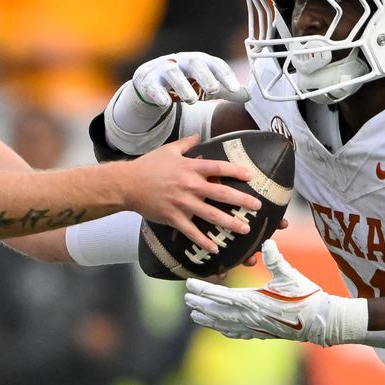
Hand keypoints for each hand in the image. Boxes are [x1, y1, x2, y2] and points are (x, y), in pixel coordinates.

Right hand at [122, 134, 260, 254]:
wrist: (127, 184)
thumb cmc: (148, 166)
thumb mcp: (168, 150)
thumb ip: (186, 144)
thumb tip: (198, 136)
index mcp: (190, 168)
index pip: (219, 168)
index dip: (236, 172)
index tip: (250, 177)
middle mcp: (190, 186)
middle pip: (221, 193)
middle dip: (242, 201)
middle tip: (257, 207)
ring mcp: (182, 203)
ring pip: (211, 215)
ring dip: (229, 223)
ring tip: (244, 229)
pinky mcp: (173, 217)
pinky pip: (191, 231)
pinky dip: (203, 241)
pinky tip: (215, 248)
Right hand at [131, 53, 250, 110]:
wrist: (151, 78)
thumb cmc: (184, 80)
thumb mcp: (206, 83)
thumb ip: (226, 90)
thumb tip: (249, 96)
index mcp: (200, 60)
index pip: (215, 64)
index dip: (226, 75)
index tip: (236, 89)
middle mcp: (183, 61)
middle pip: (195, 63)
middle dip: (205, 76)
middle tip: (213, 90)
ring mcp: (164, 69)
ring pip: (173, 74)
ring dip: (183, 87)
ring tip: (192, 100)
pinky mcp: (148, 81)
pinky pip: (153, 86)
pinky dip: (159, 94)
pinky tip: (166, 103)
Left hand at [184, 240, 366, 345]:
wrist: (320, 322)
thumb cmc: (305, 296)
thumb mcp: (289, 274)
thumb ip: (276, 258)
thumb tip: (268, 241)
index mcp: (252, 300)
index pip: (220, 295)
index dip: (203, 290)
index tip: (189, 286)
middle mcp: (249, 316)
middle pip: (217, 311)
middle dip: (201, 305)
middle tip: (186, 300)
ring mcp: (255, 327)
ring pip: (225, 324)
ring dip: (209, 319)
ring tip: (195, 316)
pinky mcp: (263, 333)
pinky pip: (239, 333)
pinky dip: (226, 330)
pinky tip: (222, 330)